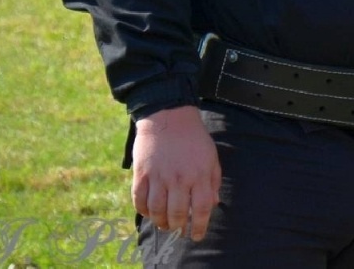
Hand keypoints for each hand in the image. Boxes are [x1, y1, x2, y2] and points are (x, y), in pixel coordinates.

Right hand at [130, 105, 221, 241]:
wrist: (169, 116)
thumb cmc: (193, 138)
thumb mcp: (211, 157)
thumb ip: (213, 181)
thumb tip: (213, 204)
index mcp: (200, 174)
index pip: (201, 208)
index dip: (199, 226)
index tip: (196, 235)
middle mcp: (180, 178)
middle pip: (177, 214)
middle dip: (177, 227)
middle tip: (177, 229)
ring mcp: (159, 176)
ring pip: (157, 211)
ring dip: (160, 222)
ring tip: (164, 223)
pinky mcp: (142, 173)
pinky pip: (140, 200)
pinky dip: (143, 210)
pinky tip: (149, 211)